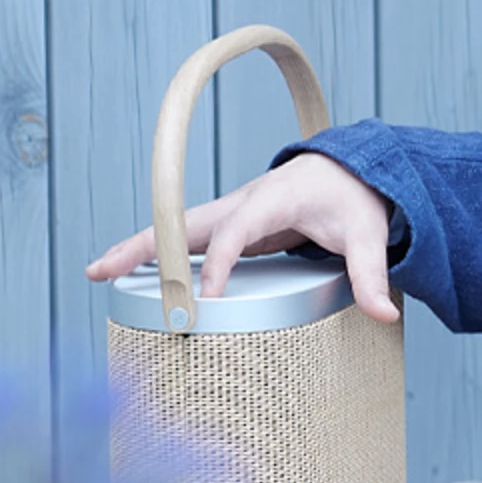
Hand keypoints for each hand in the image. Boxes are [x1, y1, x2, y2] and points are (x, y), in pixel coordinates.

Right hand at [83, 152, 401, 322]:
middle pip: (187, 221)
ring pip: (176, 227)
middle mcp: (244, 200)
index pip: (240, 229)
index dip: (221, 260)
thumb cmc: (355, 201)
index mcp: (275, 198)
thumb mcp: (369, 235)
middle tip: (104, 269)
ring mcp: (231, 212)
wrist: (351, 172)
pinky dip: (153, 251)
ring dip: (136, 248)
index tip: (208, 296)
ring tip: (96, 272)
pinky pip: (184, 237)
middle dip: (147, 245)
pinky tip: (126, 274)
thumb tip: (386, 310)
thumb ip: (372, 274)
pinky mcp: (228, 226)